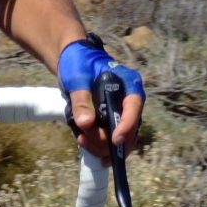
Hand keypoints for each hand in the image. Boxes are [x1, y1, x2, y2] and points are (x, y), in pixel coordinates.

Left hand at [58, 36, 143, 160]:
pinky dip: (99, 145)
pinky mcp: (111, 122)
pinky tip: (84, 142)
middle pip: (130, 129)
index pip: (134, 106)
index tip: (115, 139)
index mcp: (129, 84)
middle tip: (85, 139)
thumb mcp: (77, 79)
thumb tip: (86, 123)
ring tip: (81, 140)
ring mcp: (122, 113)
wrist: (73, 61)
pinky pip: (111, 140)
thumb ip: (81, 100)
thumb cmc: (79, 63)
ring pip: (121, 139)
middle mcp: (130, 101)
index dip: (127, 125)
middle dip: (109, 140)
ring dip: (102, 145)